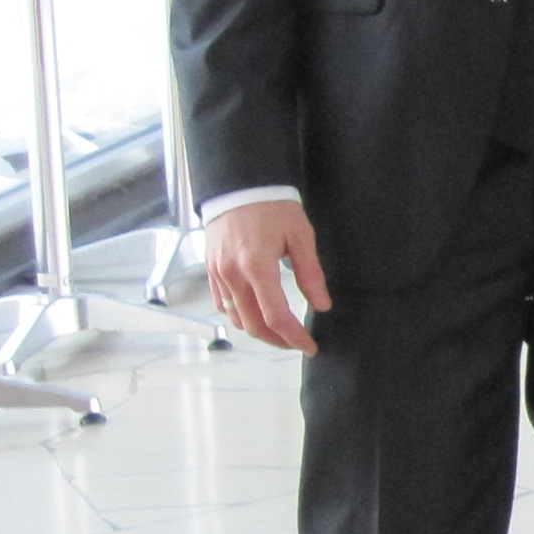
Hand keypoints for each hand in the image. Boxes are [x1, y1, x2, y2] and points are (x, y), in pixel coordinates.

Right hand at [206, 197, 330, 351]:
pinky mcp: (211, 271)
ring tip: (282, 333)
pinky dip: (240, 317)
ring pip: (236, 319)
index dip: (294, 337)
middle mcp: (233, 276)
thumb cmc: (273, 207)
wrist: (239, 186)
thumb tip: (322, 305)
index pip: (276, 316)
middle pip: (254, 325)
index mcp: (257, 267)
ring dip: (259, 332)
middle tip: (298, 344)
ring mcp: (218, 275)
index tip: (310, 347)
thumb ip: (311, 273)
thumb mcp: (300, 236)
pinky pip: (223, 305)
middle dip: (278, 341)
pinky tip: (257, 315)